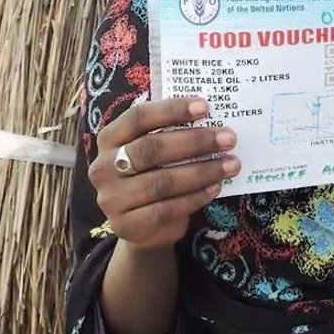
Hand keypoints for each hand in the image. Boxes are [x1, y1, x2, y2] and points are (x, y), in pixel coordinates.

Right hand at [89, 98, 238, 250]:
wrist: (142, 226)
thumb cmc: (152, 175)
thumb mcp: (154, 152)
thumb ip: (171, 133)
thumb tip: (211, 117)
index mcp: (109, 139)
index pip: (137, 117)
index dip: (171, 110)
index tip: (205, 107)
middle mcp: (103, 167)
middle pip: (151, 149)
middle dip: (194, 141)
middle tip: (228, 138)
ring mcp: (112, 198)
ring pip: (161, 182)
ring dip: (201, 171)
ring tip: (230, 164)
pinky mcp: (126, 225)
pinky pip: (166, 209)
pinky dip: (195, 198)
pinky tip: (215, 188)